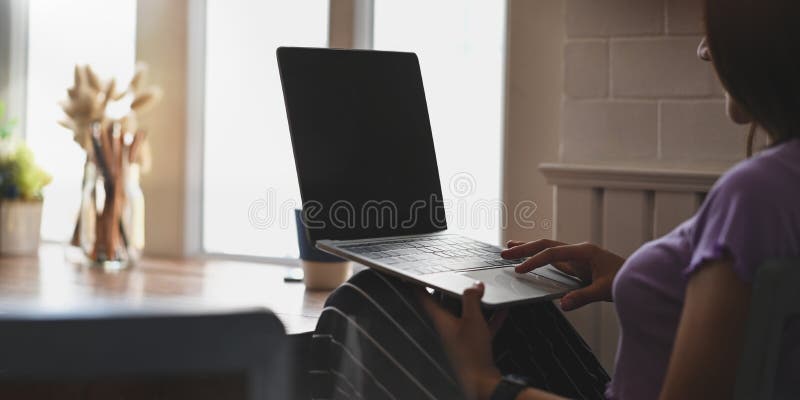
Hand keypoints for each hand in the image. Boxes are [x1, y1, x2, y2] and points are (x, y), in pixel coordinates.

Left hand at [419, 283, 507, 399]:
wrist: (481, 382)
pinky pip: (480, 326)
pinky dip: (489, 317)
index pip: (425, 299)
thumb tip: (474, 285)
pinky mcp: (473, 344)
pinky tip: (501, 311)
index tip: (415, 277)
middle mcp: (448, 328)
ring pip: (464, 315)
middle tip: (452, 278)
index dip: (419, 286)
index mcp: (441, 321)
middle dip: (449, 291)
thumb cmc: (471, 352)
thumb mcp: (472, 319)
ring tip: (481, 291)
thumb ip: (472, 299)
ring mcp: (460, 337)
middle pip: (445, 305)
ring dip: (472, 303)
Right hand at [501, 239, 625, 310]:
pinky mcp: (578, 265)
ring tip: (510, 248)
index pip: (552, 254)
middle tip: (505, 252)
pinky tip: (531, 259)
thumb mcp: (604, 290)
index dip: (534, 261)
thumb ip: (583, 296)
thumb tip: (562, 304)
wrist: (640, 279)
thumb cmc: (626, 281)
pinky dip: (539, 257)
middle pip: (546, 245)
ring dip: (530, 249)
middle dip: (525, 248)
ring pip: (548, 249)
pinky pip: (554, 258)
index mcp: (584, 252)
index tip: (519, 270)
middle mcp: (579, 250)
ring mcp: (578, 257)